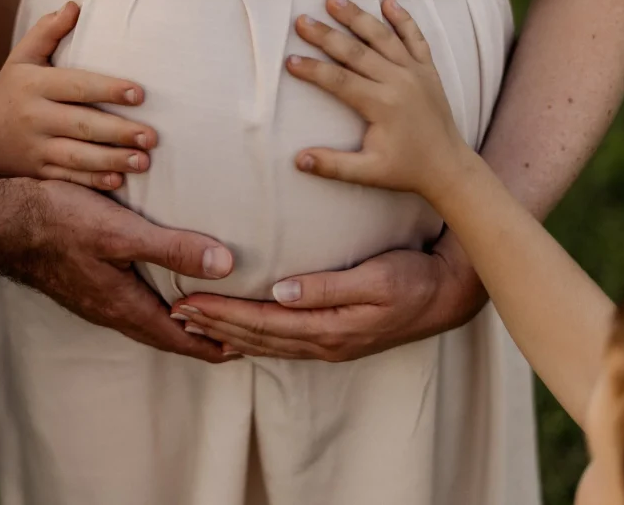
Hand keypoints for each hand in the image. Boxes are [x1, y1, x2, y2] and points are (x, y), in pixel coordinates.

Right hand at [0, 2, 157, 189]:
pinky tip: (118, 182)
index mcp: (34, 85)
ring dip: (112, 160)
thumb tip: (74, 5)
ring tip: (143, 161)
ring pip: (77, 157)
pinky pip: (68, 179)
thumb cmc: (10, 90)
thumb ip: (47, 31)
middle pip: (81, 125)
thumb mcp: (21, 57)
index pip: (76, 85)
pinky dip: (92, 182)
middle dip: (118, 132)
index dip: (108, 89)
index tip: (140, 94)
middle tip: (152, 136)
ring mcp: (36, 149)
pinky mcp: (37, 173)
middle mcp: (34, 117)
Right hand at [0, 178, 235, 362]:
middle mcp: (112, 312)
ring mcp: (96, 301)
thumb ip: (172, 248)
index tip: (248, 347)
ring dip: (179, 322)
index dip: (216, 345)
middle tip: (235, 335)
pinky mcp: (86, 285)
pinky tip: (160, 287)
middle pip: (167, 336)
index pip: (182, 340)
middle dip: (202, 339)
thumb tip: (225, 265)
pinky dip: (158, 305)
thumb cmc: (58, 223)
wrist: (0, 222)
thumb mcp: (121, 232)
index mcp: (126, 307)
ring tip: (205, 314)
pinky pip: (132, 305)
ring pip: (148, 321)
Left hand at [171, 235, 484, 360]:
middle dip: (213, 325)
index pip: (261, 323)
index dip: (222, 313)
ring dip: (226, 333)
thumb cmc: (413, 279)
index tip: (188, 302)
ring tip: (193, 323)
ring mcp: (328, 344)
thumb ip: (327, 287)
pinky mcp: (333, 338)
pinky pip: (281, 343)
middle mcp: (323, 342)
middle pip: (255, 337)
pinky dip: (252, 339)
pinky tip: (237, 335)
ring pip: (265, 343)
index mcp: (328, 328)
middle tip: (175, 313)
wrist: (449, 295)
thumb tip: (280, 292)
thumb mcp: (374, 279)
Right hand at [287, 0, 470, 202]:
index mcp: (382, 105)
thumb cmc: (406, 170)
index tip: (290, 60)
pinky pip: (415, 37)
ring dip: (357, 16)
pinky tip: (388, 1)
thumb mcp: (368, 173)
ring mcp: (416, 72)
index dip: (313, 70)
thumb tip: (299, 160)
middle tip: (301, 21)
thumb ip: (333, 165)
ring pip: (382, 37)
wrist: (449, 167)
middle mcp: (399, 82)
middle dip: (326, 35)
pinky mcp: (428, 70)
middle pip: (355, 52)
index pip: (339, 81)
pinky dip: (403, 18)